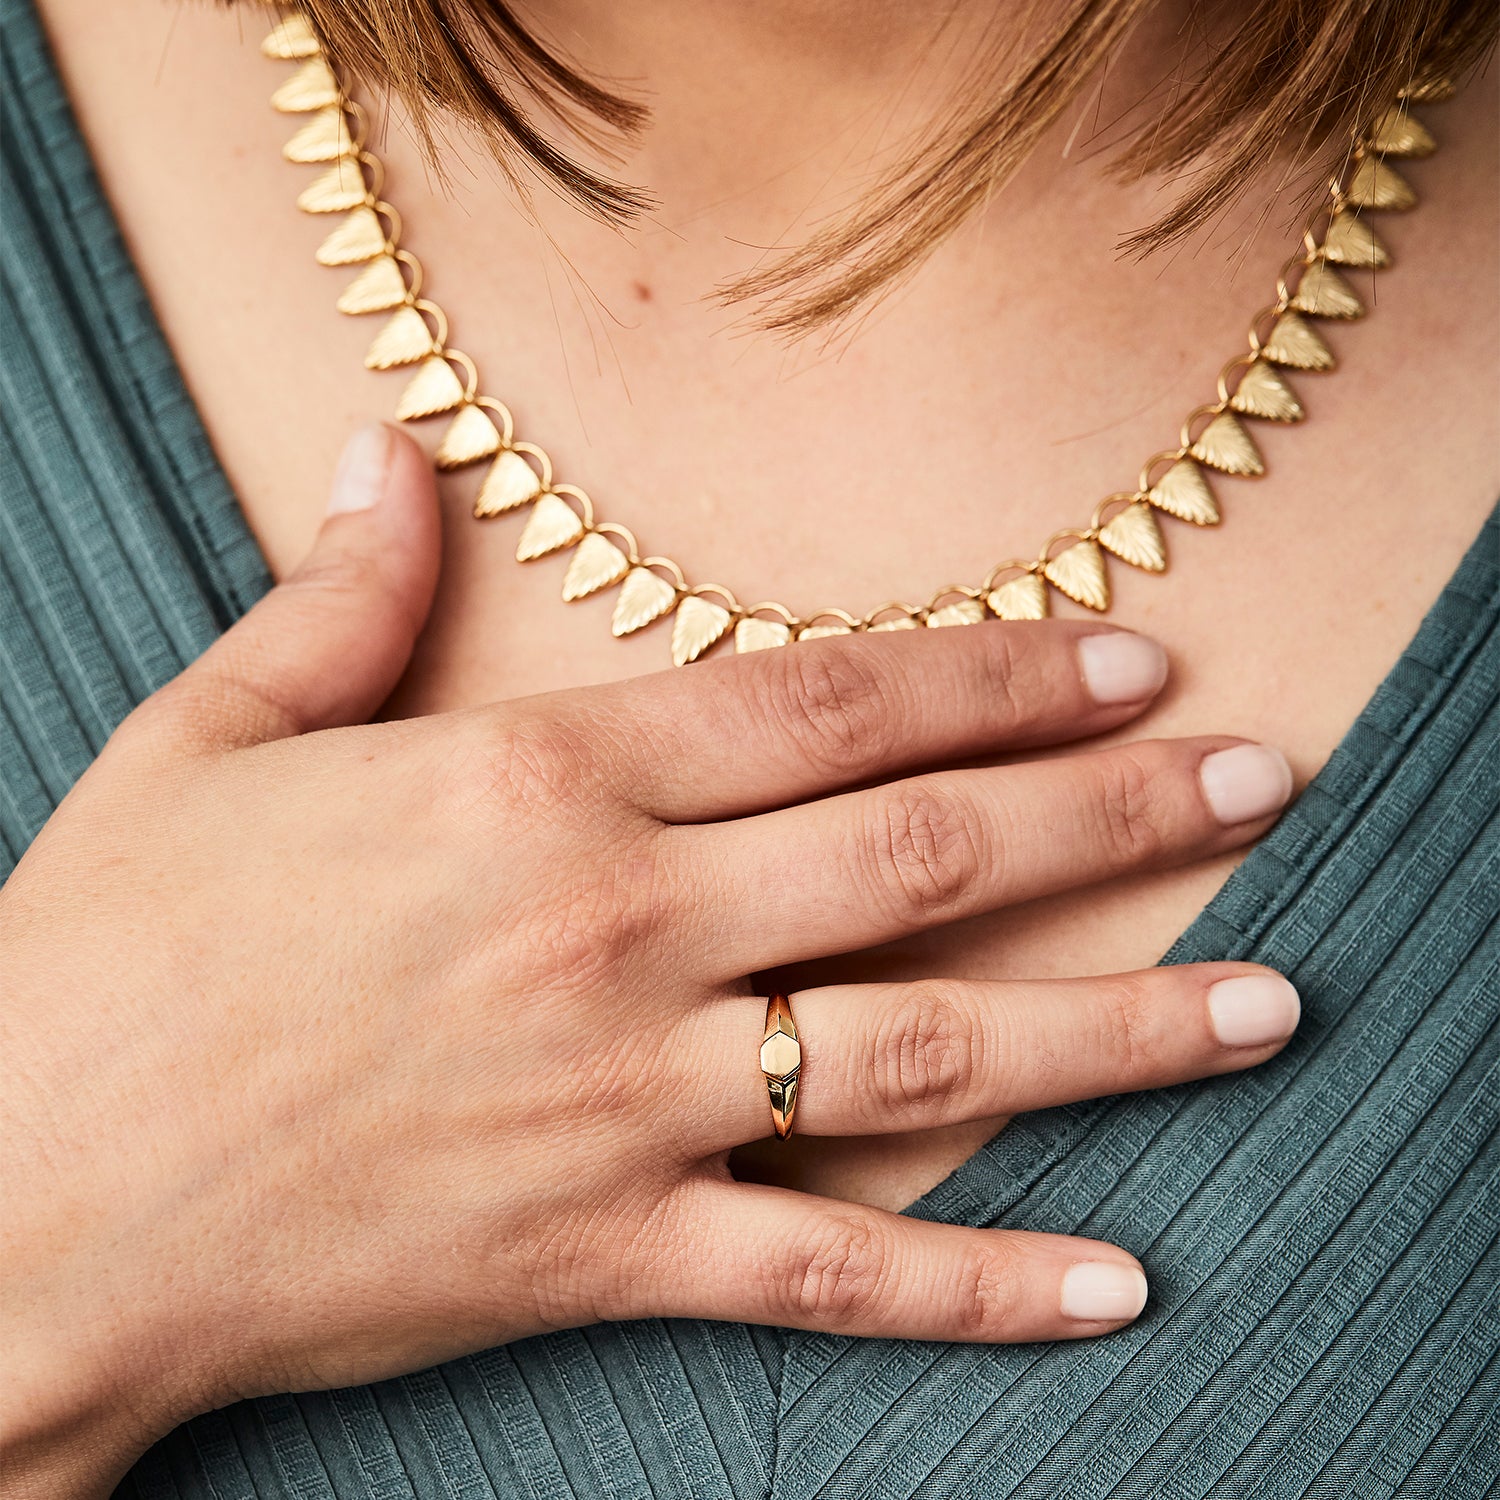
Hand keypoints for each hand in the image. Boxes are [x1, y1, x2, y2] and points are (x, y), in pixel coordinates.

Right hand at [0, 424, 1298, 1496]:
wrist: (15, 1205)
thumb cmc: (107, 962)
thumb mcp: (208, 743)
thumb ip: (337, 598)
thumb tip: (394, 454)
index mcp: (531, 787)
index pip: (827, 707)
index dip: (996, 676)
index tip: (1126, 666)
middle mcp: (615, 933)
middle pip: (926, 855)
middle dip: (1114, 813)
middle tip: (1263, 780)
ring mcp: (625, 1105)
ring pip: (927, 1059)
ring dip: (1117, 1026)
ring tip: (1269, 1000)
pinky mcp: (601, 1256)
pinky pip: (831, 1276)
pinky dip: (979, 1286)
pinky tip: (1115, 1282)